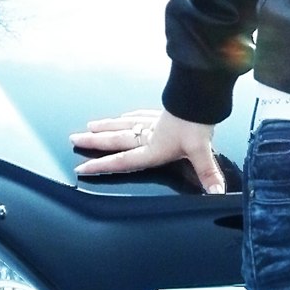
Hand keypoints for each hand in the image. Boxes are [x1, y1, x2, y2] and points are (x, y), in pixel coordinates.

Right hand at [71, 109, 230, 195]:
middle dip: (94, 141)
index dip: (102, 166)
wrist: (202, 96)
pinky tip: (125, 114)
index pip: (123, 160)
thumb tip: (216, 192)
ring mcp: (154, 122)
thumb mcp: (202, 150)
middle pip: (116, 139)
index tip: (82, 168)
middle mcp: (148, 135)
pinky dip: (130, 115)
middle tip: (73, 139)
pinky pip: (140, 114)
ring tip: (90, 125)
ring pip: (124, 124)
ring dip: (106, 125)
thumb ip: (207, 172)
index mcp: (153, 148)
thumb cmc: (197, 122)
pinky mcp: (162, 112)